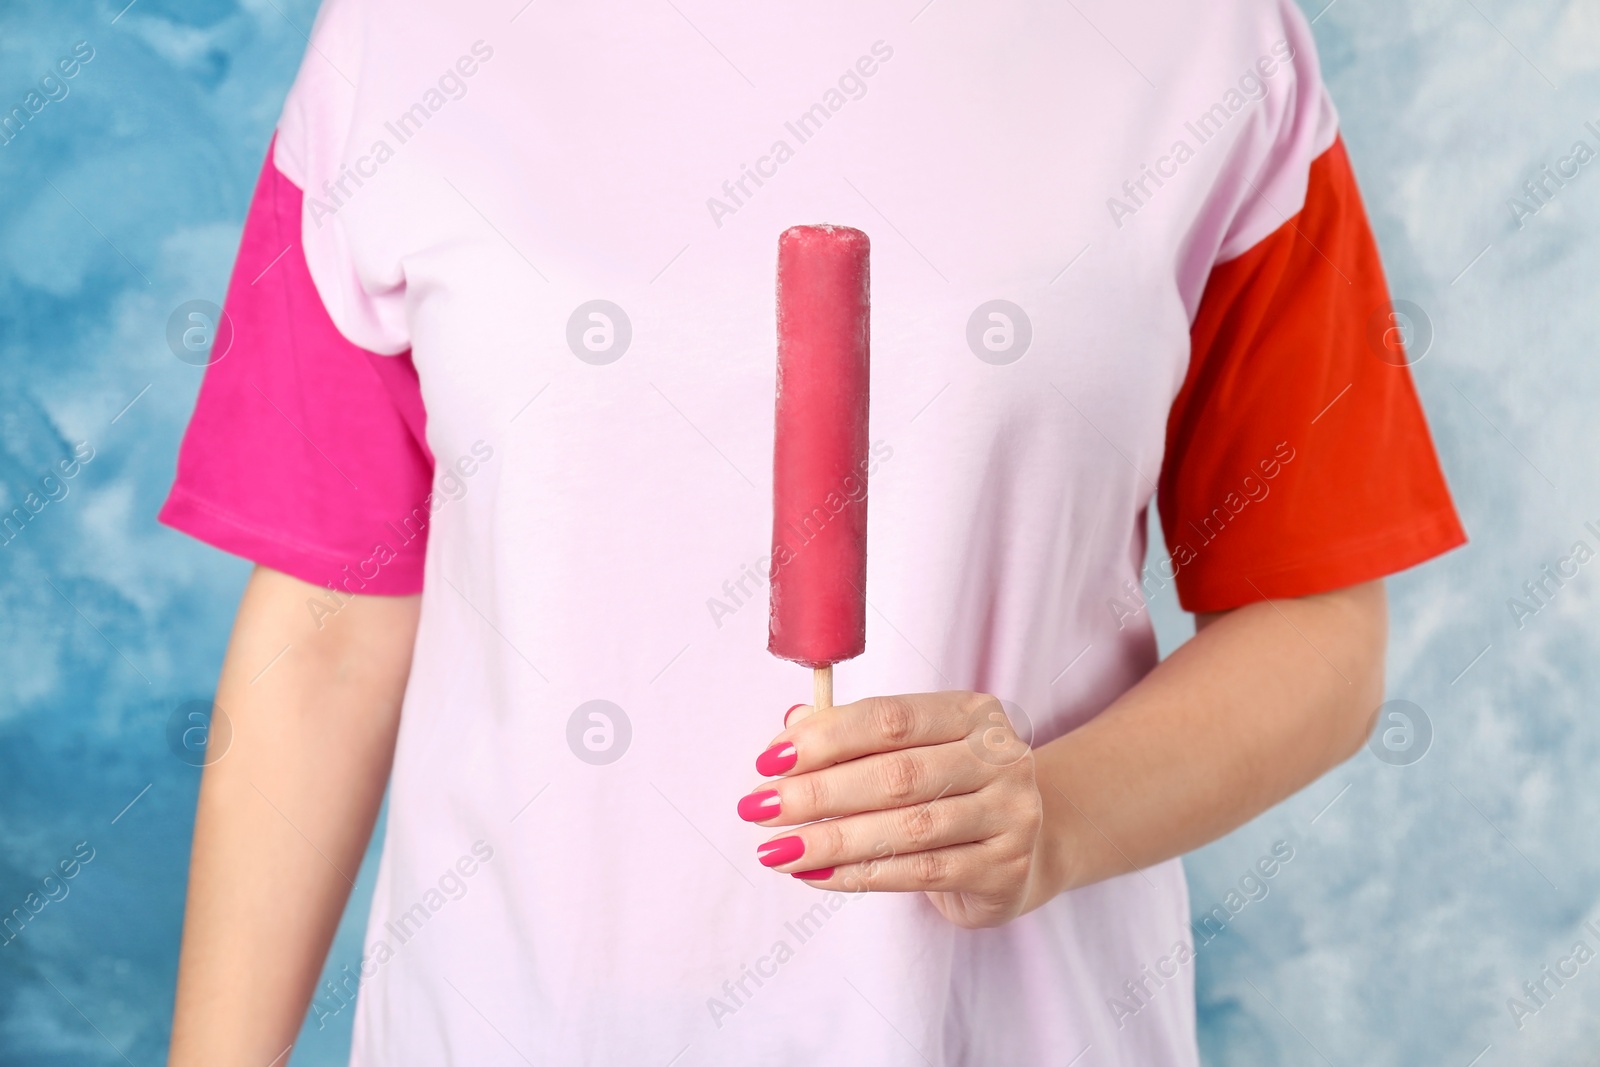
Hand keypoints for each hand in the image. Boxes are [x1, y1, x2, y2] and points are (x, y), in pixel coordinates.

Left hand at [738, 692, 1050, 928]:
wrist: (1027, 848)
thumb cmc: (952, 789)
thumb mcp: (913, 751)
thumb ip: (854, 736)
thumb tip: (789, 726)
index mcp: (973, 713)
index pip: (891, 719)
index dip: (826, 738)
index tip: (769, 760)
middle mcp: (1001, 758)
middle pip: (896, 774)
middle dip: (818, 792)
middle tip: (759, 808)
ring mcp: (1011, 814)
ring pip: (906, 829)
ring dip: (830, 840)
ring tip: (777, 849)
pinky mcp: (1005, 869)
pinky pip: (920, 872)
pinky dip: (860, 875)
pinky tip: (815, 875)